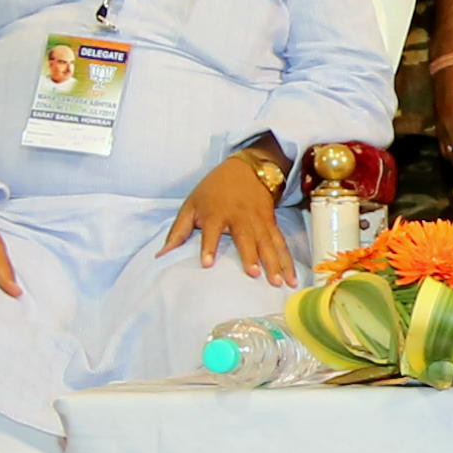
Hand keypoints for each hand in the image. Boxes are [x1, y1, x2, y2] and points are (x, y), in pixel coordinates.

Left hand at [159, 155, 295, 286]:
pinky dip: (287, 260)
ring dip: (275, 263)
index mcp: (216, 213)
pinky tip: (291, 277)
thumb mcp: (191, 205)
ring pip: (268, 243)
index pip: (211, 231)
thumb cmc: (213, 190)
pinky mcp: (271, 224)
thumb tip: (161, 255)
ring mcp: (258, 221)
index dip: (208, 246)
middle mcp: (239, 217)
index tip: (207, 264)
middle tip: (255, 275)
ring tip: (279, 283)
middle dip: (251, 256)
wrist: (246, 169)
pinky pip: (280, 244)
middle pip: (246, 238)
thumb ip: (178, 231)